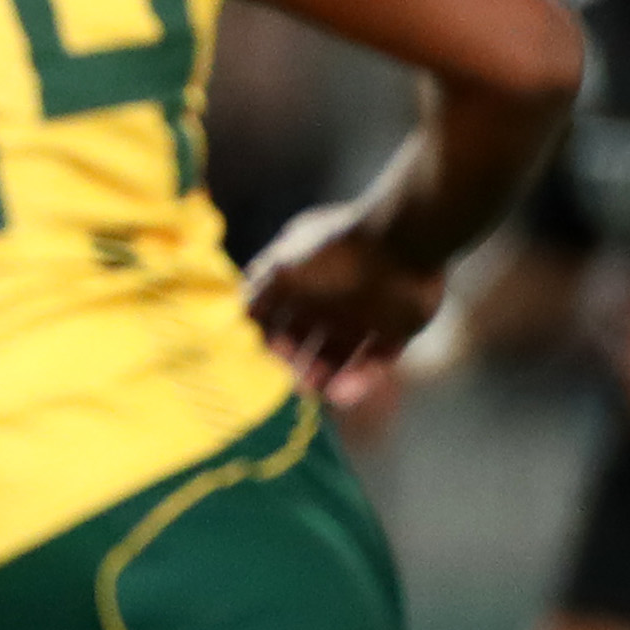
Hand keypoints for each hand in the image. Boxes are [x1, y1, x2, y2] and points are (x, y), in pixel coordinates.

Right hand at [242, 202, 447, 401]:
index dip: (267, 339)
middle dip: (296, 364)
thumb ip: (254, 296)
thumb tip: (227, 320)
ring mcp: (364, 314)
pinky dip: (362, 378)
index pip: (275, 317)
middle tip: (293, 381)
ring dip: (327, 376)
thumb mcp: (281, 270)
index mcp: (301, 280)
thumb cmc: (333, 252)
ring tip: (319, 390)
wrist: (402, 239)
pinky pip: (377, 359)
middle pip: (306, 341)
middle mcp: (329, 298)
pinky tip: (345, 390)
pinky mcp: (397, 329)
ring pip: (340, 355)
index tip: (261, 358)